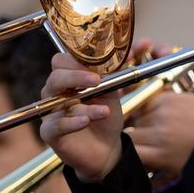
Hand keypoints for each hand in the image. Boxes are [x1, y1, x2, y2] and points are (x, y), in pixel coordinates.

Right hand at [40, 49, 129, 182]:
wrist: (106, 148)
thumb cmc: (105, 116)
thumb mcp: (116, 90)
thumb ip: (121, 69)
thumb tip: (143, 44)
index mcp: (69, 78)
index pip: (64, 59)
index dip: (80, 59)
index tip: (101, 63)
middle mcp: (55, 92)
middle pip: (56, 75)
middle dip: (76, 76)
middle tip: (96, 81)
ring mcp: (50, 112)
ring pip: (56, 99)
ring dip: (81, 102)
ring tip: (104, 109)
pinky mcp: (50, 133)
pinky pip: (54, 125)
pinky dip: (71, 122)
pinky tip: (86, 120)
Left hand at [129, 57, 193, 180]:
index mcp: (171, 100)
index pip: (143, 96)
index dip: (146, 104)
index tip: (152, 111)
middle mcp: (161, 116)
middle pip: (136, 115)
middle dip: (140, 121)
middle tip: (152, 129)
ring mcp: (158, 137)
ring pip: (132, 133)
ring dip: (137, 138)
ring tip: (149, 143)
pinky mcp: (158, 157)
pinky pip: (136, 153)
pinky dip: (137, 153)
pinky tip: (147, 155)